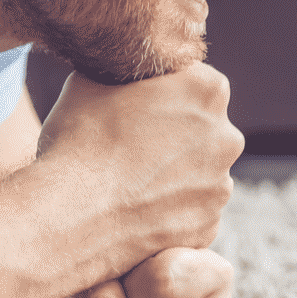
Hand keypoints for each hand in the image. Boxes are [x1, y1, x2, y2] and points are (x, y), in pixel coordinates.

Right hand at [35, 63, 244, 275]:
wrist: (69, 216)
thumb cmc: (78, 141)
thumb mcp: (93, 79)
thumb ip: (126, 70)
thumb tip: (123, 69)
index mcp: (208, 90)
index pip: (194, 82)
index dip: (163, 95)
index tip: (136, 110)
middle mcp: (226, 138)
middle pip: (203, 131)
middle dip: (175, 137)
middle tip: (130, 149)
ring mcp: (220, 187)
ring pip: (199, 175)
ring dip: (173, 178)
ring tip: (128, 185)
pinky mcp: (208, 228)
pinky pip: (190, 215)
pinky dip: (169, 215)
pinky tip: (134, 213)